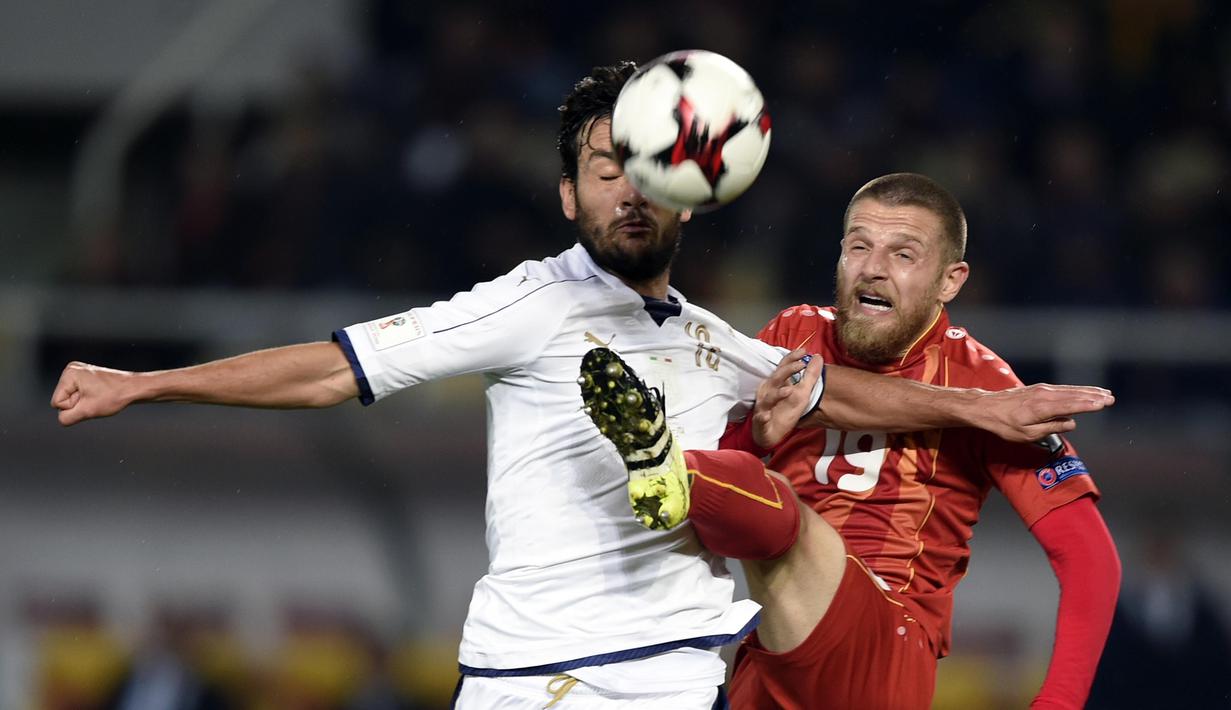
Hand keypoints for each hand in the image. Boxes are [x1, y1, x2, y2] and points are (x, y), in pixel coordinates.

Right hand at [50, 362, 136, 425]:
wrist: (133, 388)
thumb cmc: (114, 396)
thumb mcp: (87, 411)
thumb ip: (67, 418)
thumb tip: (61, 419)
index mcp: (69, 373)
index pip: (57, 403)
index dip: (73, 407)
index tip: (90, 400)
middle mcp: (71, 369)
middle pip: (61, 399)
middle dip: (77, 404)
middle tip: (95, 398)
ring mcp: (78, 372)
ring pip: (69, 398)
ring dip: (82, 402)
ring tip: (97, 396)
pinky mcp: (84, 377)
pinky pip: (77, 394)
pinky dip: (87, 398)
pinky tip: (98, 394)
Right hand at [751, 348, 823, 447]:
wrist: (770, 434)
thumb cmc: (784, 411)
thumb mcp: (802, 393)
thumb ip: (810, 376)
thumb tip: (818, 357)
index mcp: (777, 383)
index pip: (783, 366)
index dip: (792, 358)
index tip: (804, 350)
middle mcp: (768, 391)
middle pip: (777, 377)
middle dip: (788, 370)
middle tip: (801, 365)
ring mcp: (764, 406)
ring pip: (769, 398)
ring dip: (777, 394)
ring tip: (789, 390)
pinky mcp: (761, 421)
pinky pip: (761, 418)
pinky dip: (763, 417)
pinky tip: (766, 416)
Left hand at [970, 384, 1113, 442]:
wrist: (985, 408)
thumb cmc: (1004, 425)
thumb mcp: (1026, 434)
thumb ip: (1051, 428)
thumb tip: (1072, 423)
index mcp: (1042, 408)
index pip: (1071, 406)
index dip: (1088, 405)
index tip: (1104, 404)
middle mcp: (1044, 395)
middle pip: (1073, 395)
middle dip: (1093, 397)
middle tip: (1111, 398)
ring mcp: (1041, 389)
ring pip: (1070, 390)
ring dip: (1088, 391)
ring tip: (1104, 393)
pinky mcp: (1039, 388)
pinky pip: (1062, 388)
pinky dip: (1076, 389)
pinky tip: (1085, 391)